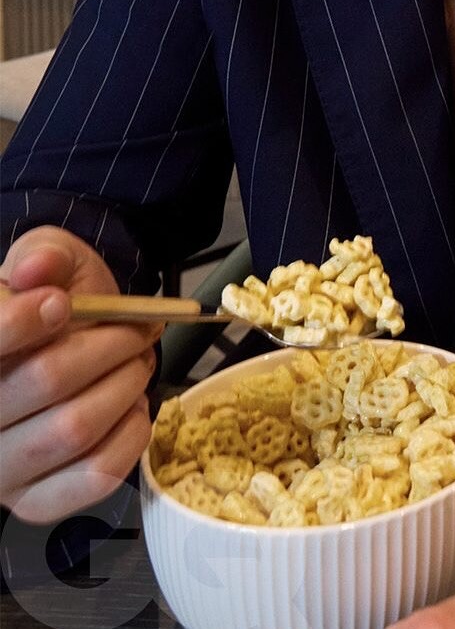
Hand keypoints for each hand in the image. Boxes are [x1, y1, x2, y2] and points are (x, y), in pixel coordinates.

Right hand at [0, 227, 159, 521]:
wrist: (76, 337)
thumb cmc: (54, 297)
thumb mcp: (47, 258)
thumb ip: (43, 255)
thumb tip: (36, 269)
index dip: (20, 322)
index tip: (61, 304)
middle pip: (46, 380)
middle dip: (109, 344)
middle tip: (136, 329)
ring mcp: (2, 471)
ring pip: (75, 428)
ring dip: (125, 384)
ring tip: (136, 363)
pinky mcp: (37, 502)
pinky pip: (94, 477)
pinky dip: (131, 434)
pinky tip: (132, 406)